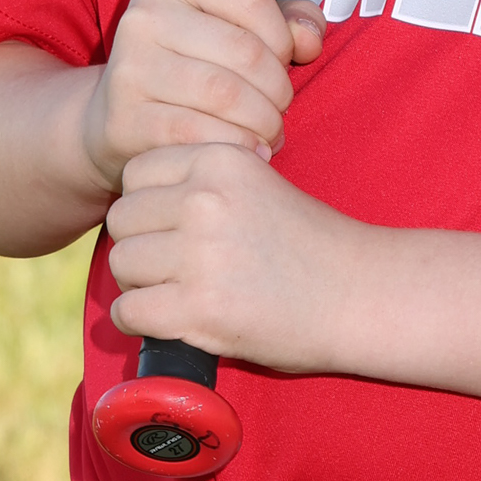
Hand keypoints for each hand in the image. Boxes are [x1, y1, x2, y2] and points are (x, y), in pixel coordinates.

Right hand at [80, 0, 324, 195]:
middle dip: (278, 89)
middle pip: (245, 51)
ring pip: (227, 95)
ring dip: (264, 122)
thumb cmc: (189, 67)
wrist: (115, 118)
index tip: (281, 62)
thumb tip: (311, 39)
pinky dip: (238, 147)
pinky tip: (247, 151)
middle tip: (278, 110)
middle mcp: (141, 16)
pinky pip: (201, 134)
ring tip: (268, 132)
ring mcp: (129, 69)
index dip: (283, 37)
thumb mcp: (232, 28)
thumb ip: (285, 21)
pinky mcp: (124, 120)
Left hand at [104, 142, 360, 368]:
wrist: (359, 294)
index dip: (150, 203)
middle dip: (141, 243)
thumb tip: (141, 198)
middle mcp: (204, 200)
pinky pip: (128, 311)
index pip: (137, 172)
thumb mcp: (259, 183)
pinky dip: (141, 321)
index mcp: (220, 159)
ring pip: (121, 264)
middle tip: (173, 265)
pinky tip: (170, 320)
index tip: (174, 225)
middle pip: (123, 219)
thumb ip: (205, 182)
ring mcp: (199, 255)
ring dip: (140, 284)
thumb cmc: (311, 243)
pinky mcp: (199, 308)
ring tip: (176, 293)